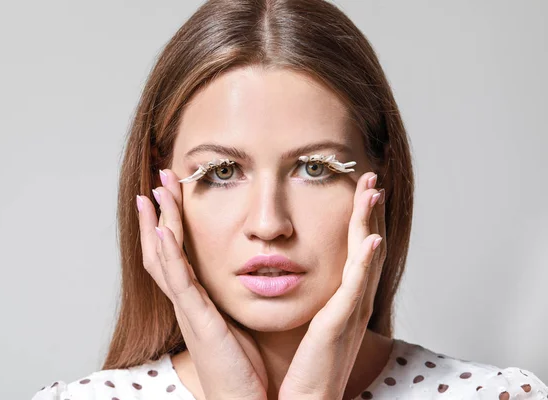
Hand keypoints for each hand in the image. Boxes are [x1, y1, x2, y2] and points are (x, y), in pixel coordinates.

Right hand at [136, 168, 267, 399]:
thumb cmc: (245, 366)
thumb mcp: (237, 322)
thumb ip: (234, 298)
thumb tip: (248, 274)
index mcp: (195, 301)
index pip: (175, 253)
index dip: (169, 222)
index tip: (171, 192)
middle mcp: (185, 302)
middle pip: (161, 249)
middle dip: (159, 213)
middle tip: (158, 179)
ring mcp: (187, 310)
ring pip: (163, 259)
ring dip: (157, 224)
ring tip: (152, 193)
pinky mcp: (197, 321)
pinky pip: (179, 283)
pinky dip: (169, 256)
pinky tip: (164, 231)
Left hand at [278, 171, 386, 399]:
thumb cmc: (307, 366)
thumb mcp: (313, 322)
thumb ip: (315, 296)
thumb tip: (300, 272)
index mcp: (346, 299)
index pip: (356, 250)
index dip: (361, 218)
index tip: (360, 189)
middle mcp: (354, 302)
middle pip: (367, 246)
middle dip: (369, 210)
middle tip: (370, 177)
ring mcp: (350, 312)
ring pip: (365, 258)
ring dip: (370, 223)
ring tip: (373, 191)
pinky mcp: (339, 325)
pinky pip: (355, 288)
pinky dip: (366, 262)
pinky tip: (370, 239)